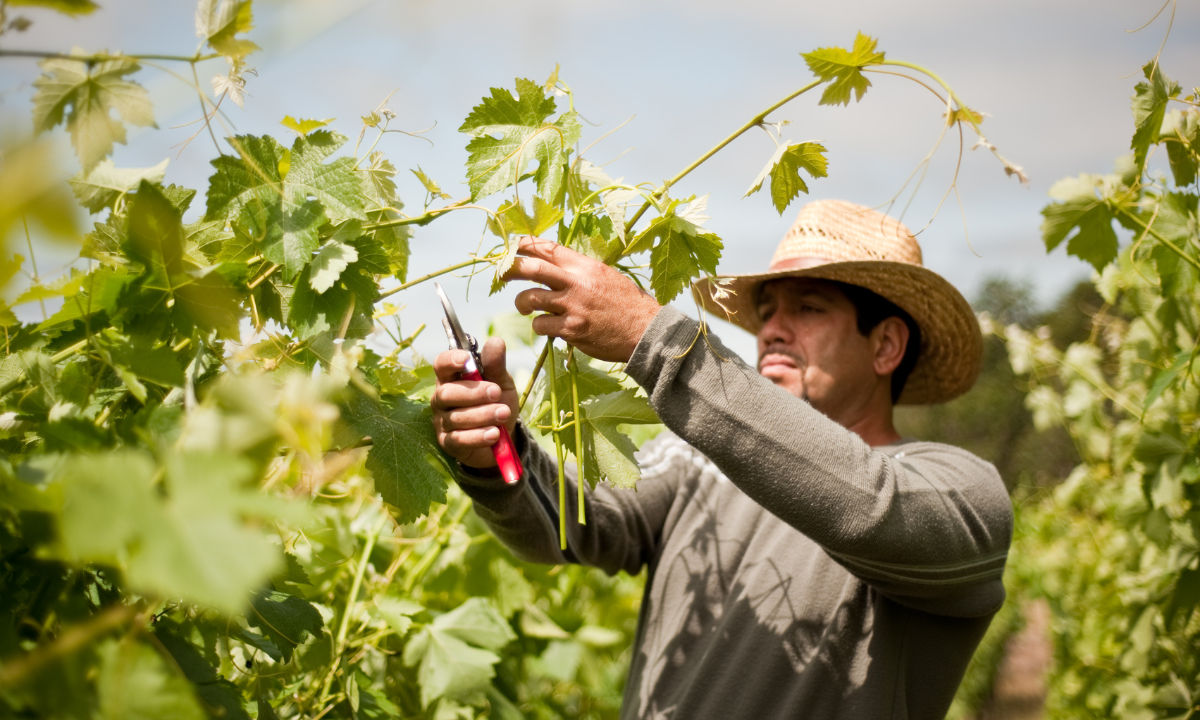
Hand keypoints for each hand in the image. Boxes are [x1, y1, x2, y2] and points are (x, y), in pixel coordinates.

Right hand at [431, 338, 518, 468]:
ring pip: (455, 417)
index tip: (466, 359)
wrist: (503, 437)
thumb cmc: (496, 403)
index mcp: (451, 378)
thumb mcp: (501, 383)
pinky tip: (494, 434)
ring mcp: (442, 422)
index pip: (441, 364)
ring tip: (504, 413)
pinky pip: (458, 439)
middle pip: (447, 393)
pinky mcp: (448, 443)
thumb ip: (496, 365)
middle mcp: (441, 398)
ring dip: (482, 414)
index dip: (450, 360)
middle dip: (473, 392)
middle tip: (497, 392)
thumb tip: (496, 341)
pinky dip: (477, 436)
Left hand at [506, 236, 661, 361]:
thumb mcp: (605, 276)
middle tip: (502, 275)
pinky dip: (540, 326)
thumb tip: (553, 266)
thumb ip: (579, 271)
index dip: (524, 244)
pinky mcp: (571, 330)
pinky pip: (540, 325)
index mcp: (585, 266)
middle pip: (531, 268)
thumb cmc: (627, 304)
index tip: (511, 246)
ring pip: (530, 298)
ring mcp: (572, 307)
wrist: (646, 332)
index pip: (548, 248)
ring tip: (525, 307)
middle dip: (510, 269)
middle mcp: (577, 282)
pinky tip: (549, 328)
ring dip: (522, 303)